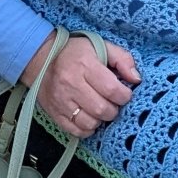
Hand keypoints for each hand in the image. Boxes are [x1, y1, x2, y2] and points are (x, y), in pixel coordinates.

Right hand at [21, 31, 140, 137]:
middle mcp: (71, 84)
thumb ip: (123, 59)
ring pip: (90, 123)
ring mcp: (61, 101)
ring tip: (101, 109)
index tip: (124, 93)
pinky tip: (90, 117)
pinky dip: (88, 128)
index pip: (112, 89)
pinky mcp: (54, 113)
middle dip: (114, 109)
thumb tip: (137, 79)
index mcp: (85, 65)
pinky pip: (76, 131)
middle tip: (113, 102)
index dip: (124, 95)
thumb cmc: (75, 52)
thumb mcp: (101, 46)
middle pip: (102, 109)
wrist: (40, 59)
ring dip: (101, 119)